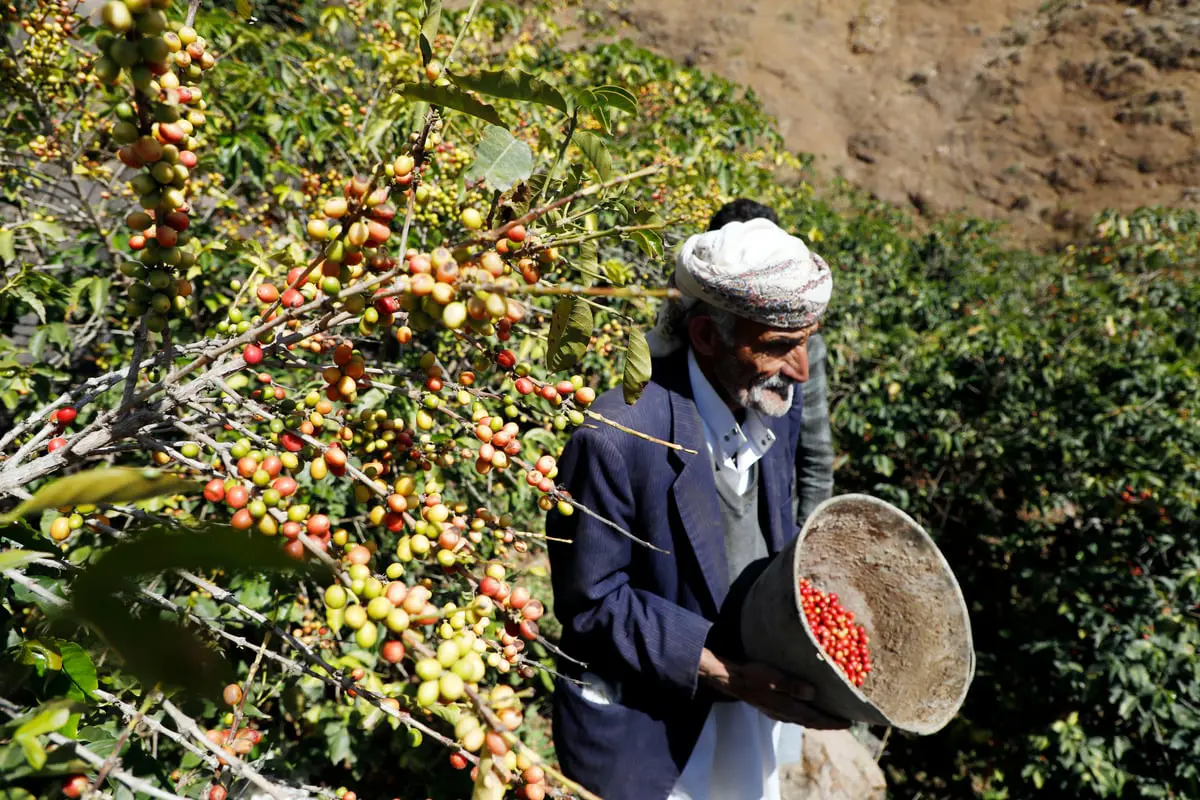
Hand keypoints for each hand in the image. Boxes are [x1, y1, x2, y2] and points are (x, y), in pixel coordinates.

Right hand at [698, 648, 850, 728]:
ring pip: (803, 719)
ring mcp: (777, 713)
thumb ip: (793, 686)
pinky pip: (794, 715)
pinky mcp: (771, 707)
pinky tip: (805, 707)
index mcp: (788, 708)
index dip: (833, 722)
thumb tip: (813, 692)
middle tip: (843, 720)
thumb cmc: (753, 676)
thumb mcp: (774, 677)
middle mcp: (785, 714)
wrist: (732, 680)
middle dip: (828, 722)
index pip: (816, 719)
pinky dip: (805, 714)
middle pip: (812, 722)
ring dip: (817, 719)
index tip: (850, 723)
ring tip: (828, 715)